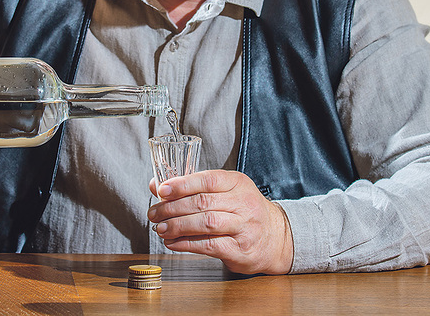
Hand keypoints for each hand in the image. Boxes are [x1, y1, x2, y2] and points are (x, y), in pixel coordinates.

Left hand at [148, 170, 293, 274]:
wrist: (275, 238)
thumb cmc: (242, 212)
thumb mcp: (224, 192)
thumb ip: (192, 188)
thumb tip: (156, 185)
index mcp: (238, 183)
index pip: (208, 180)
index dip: (182, 184)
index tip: (162, 190)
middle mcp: (244, 203)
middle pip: (202, 203)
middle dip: (172, 208)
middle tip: (154, 213)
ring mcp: (244, 227)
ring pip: (205, 223)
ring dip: (177, 226)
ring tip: (161, 228)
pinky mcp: (240, 250)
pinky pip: (208, 245)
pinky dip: (186, 244)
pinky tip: (172, 243)